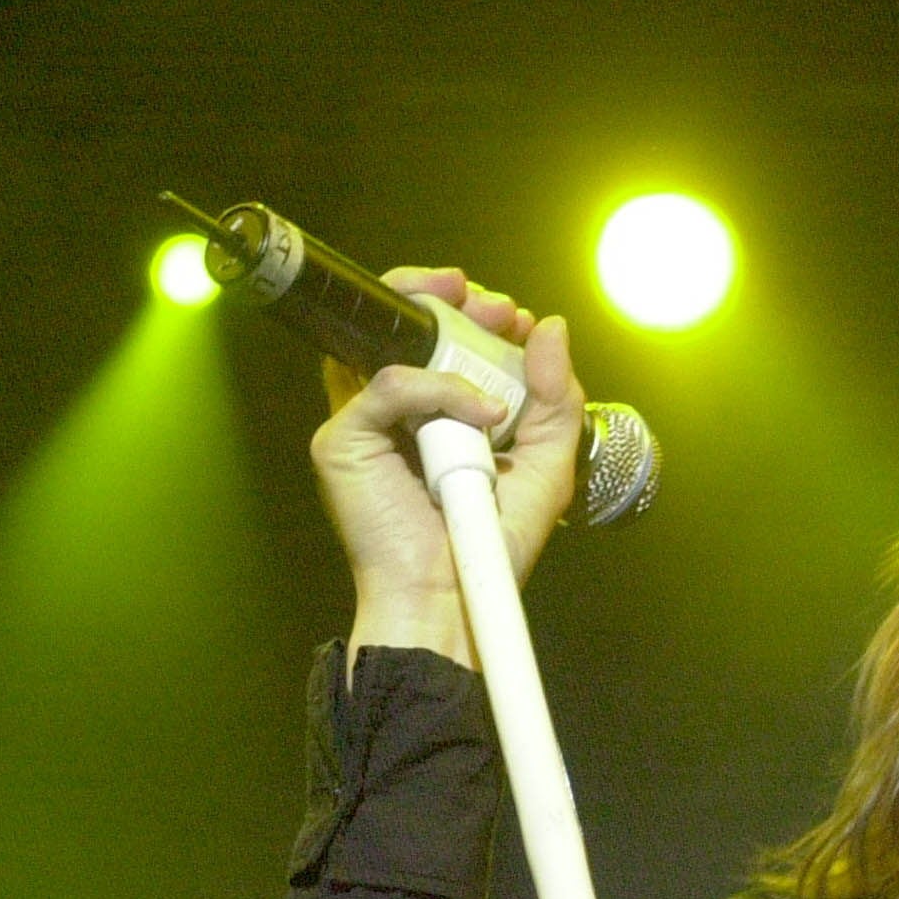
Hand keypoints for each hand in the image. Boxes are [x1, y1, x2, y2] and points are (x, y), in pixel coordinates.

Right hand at [310, 267, 584, 673]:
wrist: (456, 597)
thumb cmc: (491, 544)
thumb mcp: (546, 465)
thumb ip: (556, 400)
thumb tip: (550, 328)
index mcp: (439, 414)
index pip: (441, 342)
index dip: (474, 319)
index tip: (516, 320)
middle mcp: (398, 412)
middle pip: (403, 326)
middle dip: (453, 301)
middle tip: (498, 308)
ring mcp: (368, 422)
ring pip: (386, 341)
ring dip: (442, 321)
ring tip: (491, 325)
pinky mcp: (343, 439)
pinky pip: (389, 386)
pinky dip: (440, 389)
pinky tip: (481, 414)